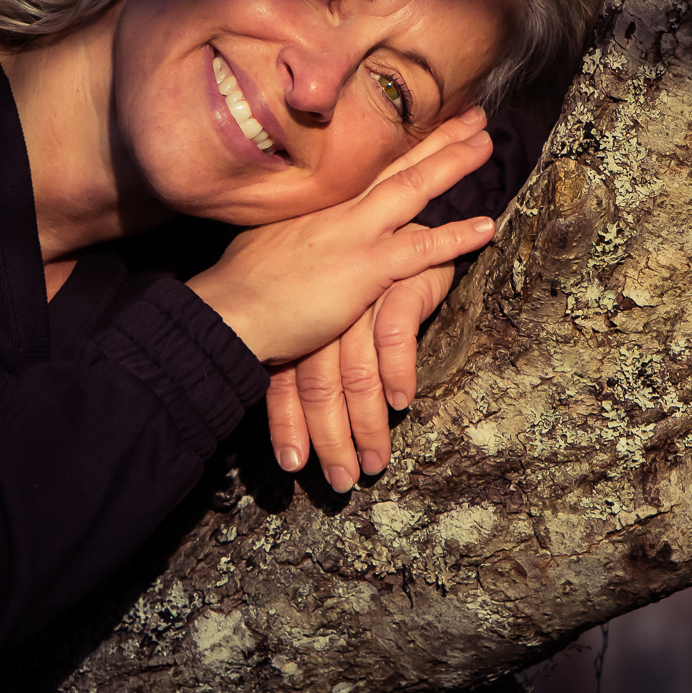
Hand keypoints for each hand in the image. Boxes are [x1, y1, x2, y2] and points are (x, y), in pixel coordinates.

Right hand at [188, 109, 496, 366]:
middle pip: (398, 162)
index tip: (430, 119)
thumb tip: (308, 226)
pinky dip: (454, 237)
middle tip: (475, 114)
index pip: (371, 162)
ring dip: (453, 164)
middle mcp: (340, 206)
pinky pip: (420, 249)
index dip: (404, 141)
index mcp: (321, 200)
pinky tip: (486, 228)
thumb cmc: (243, 285)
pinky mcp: (365, 268)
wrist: (229, 313)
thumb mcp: (271, 238)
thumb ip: (301, 227)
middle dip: (439, 135)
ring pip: (414, 188)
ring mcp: (354, 233)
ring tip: (487, 145)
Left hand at [266, 263, 453, 488]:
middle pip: (320, 386)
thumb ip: (312, 355)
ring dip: (367, 423)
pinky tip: (403, 401)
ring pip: (357, 372)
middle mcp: (326, 312)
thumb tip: (301, 416)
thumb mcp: (333, 312)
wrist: (404, 212)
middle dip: (330, 439)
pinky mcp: (398, 280)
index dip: (288, 426)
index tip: (294, 466)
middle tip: (343, 480)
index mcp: (302, 321)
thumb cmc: (369, 271)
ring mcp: (360, 297)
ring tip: (376, 461)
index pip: (287, 382)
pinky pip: (394, 335)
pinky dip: (397, 371)